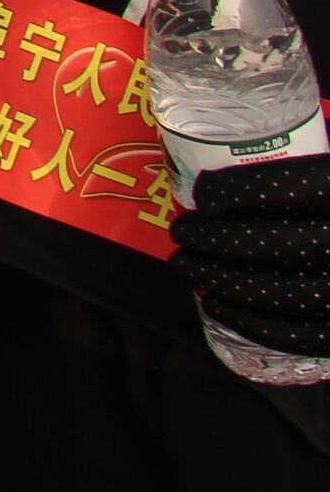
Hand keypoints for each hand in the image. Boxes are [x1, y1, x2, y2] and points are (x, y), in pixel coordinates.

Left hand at [170, 153, 329, 358]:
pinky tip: (215, 304)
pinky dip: (248, 323)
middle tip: (184, 233)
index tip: (204, 194)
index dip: (238, 190)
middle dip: (215, 239)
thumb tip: (232, 156)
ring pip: (277, 292)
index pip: (289, 187)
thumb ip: (307, 166)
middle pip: (273, 244)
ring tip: (186, 264)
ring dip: (220, 279)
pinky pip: (296, 335)